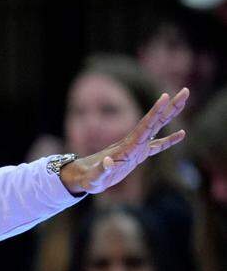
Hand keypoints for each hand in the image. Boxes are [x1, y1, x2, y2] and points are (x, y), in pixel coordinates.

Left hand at [60, 88, 188, 194]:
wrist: (84, 178)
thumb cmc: (89, 179)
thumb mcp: (94, 177)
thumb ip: (101, 170)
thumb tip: (108, 161)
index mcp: (127, 147)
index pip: (144, 126)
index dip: (155, 112)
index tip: (165, 96)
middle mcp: (133, 143)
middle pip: (155, 121)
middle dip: (170, 107)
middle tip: (185, 91)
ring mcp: (136, 148)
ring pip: (157, 128)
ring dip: (170, 115)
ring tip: (183, 102)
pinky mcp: (137, 156)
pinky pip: (157, 146)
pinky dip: (169, 140)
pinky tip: (181, 134)